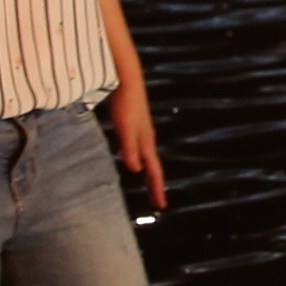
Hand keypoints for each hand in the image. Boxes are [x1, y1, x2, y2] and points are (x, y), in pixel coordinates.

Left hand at [107, 87, 166, 208]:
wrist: (126, 79)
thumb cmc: (124, 104)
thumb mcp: (125, 128)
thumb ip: (129, 148)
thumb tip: (136, 170)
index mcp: (146, 141)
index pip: (154, 170)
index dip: (157, 188)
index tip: (161, 206)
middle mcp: (147, 137)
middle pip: (153, 165)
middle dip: (155, 183)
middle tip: (157, 200)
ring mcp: (142, 130)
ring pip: (148, 156)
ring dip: (149, 170)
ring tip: (148, 181)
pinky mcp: (135, 124)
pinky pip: (140, 147)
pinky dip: (140, 157)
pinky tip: (131, 155)